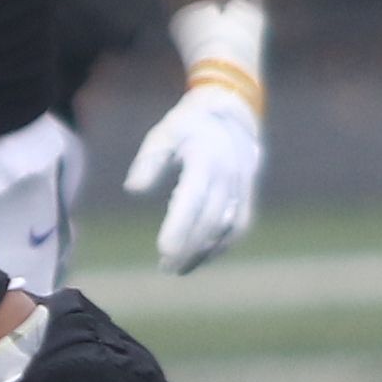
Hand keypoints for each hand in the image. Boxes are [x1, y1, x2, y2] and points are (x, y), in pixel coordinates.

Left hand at [124, 79, 260, 271]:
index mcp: (205, 159)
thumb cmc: (189, 125)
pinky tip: (201, 257)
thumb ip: (149, 161)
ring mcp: (242, 187)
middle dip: (189, 247)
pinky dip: (221, 246)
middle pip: (209, 220)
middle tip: (166, 267)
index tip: (163, 251)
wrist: (232, 113)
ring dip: (205, 252)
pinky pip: (238, 227)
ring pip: (226, 228)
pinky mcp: (248, 195)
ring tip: (179, 268)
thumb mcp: (164, 133)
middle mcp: (228, 175)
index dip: (179, 227)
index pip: (192, 200)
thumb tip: (134, 189)